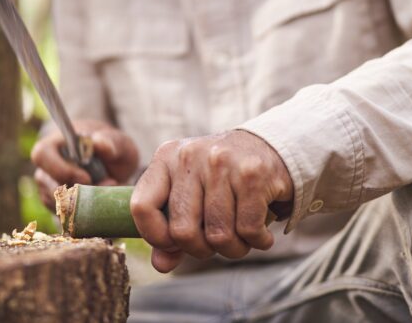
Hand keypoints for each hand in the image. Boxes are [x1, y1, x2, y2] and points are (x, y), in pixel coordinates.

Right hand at [30, 119, 139, 210]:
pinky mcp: (59, 208)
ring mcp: (49, 190)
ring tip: (108, 191)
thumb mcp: (117, 142)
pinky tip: (103, 202)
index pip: (42, 155)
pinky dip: (86, 214)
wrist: (113, 166)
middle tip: (104, 187)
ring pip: (58, 206)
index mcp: (54, 145)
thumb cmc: (111, 148)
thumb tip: (100, 144)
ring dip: (84, 205)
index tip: (86, 178)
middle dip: (76, 194)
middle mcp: (46, 169)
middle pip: (47, 187)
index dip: (60, 169)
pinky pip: (67, 217)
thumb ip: (110, 142)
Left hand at [130, 130, 293, 272]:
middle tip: (214, 242)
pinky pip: (249, 230)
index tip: (174, 244)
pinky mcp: (253, 173)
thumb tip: (161, 264)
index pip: (142, 207)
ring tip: (240, 236)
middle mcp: (190, 156)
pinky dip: (257, 241)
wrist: (269, 148)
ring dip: (233, 248)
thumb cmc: (220, 179)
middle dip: (201, 250)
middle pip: (183, 231)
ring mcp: (221, 162)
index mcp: (165, 158)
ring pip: (218, 235)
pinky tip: (260, 231)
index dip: (156, 237)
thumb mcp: (189, 195)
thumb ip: (170, 231)